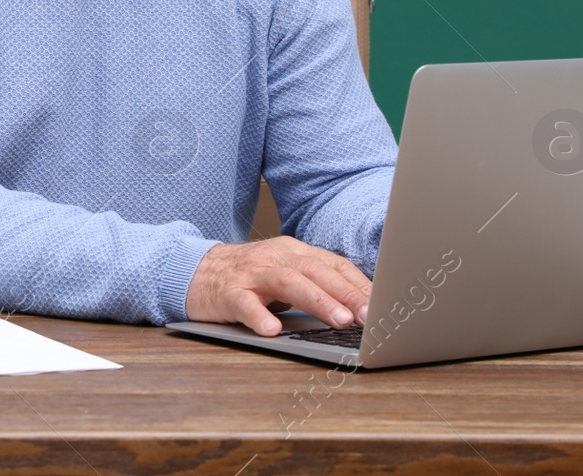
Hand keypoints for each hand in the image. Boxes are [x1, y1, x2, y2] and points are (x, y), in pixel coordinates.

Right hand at [184, 237, 371, 335]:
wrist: (196, 271)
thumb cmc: (250, 277)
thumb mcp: (287, 275)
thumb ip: (317, 286)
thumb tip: (362, 309)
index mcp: (295, 252)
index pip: (335, 265)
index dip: (361, 285)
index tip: (386, 306)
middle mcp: (277, 257)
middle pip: (317, 272)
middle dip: (347, 294)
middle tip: (370, 316)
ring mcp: (252, 273)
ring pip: (288, 282)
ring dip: (317, 300)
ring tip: (338, 320)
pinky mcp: (228, 292)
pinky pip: (245, 303)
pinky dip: (259, 316)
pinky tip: (271, 329)